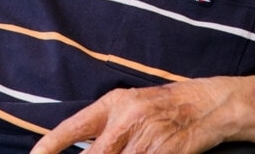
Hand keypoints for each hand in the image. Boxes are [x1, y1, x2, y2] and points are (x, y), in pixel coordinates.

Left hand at [30, 79, 229, 153]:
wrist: (204, 105)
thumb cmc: (161, 106)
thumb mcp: (128, 106)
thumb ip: (105, 127)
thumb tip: (84, 148)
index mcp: (112, 105)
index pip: (74, 127)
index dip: (50, 145)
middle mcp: (126, 120)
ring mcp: (146, 139)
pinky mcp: (165, 153)